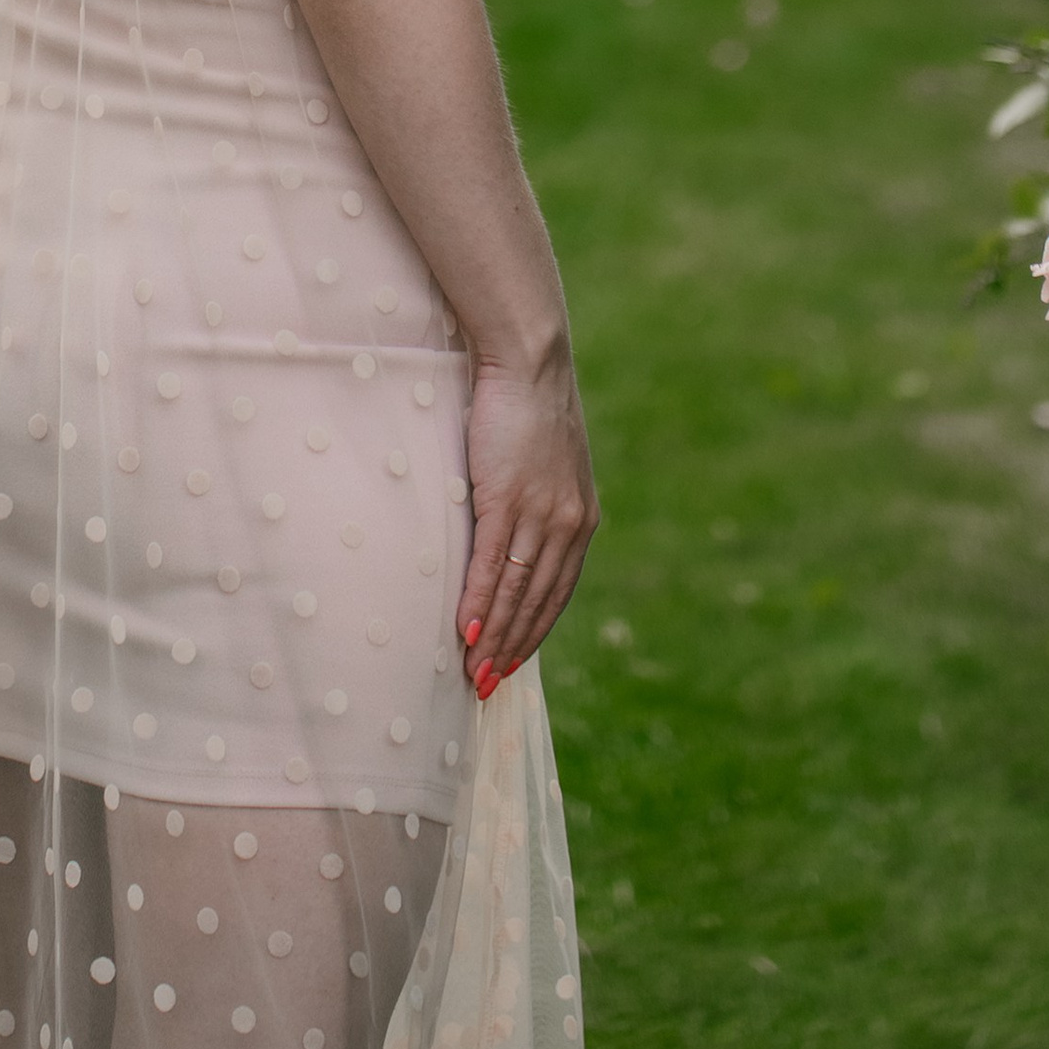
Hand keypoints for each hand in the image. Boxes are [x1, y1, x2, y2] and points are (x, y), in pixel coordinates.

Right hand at [457, 353, 596, 694]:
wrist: (529, 361)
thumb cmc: (529, 410)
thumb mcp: (549, 467)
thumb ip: (542, 506)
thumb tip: (519, 541)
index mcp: (582, 519)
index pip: (558, 593)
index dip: (533, 633)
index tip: (512, 667)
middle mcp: (569, 524)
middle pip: (537, 603)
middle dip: (512, 649)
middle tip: (486, 687)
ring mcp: (540, 513)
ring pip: (516, 591)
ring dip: (493, 637)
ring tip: (473, 672)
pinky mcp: (508, 498)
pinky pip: (492, 564)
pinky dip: (480, 602)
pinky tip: (465, 630)